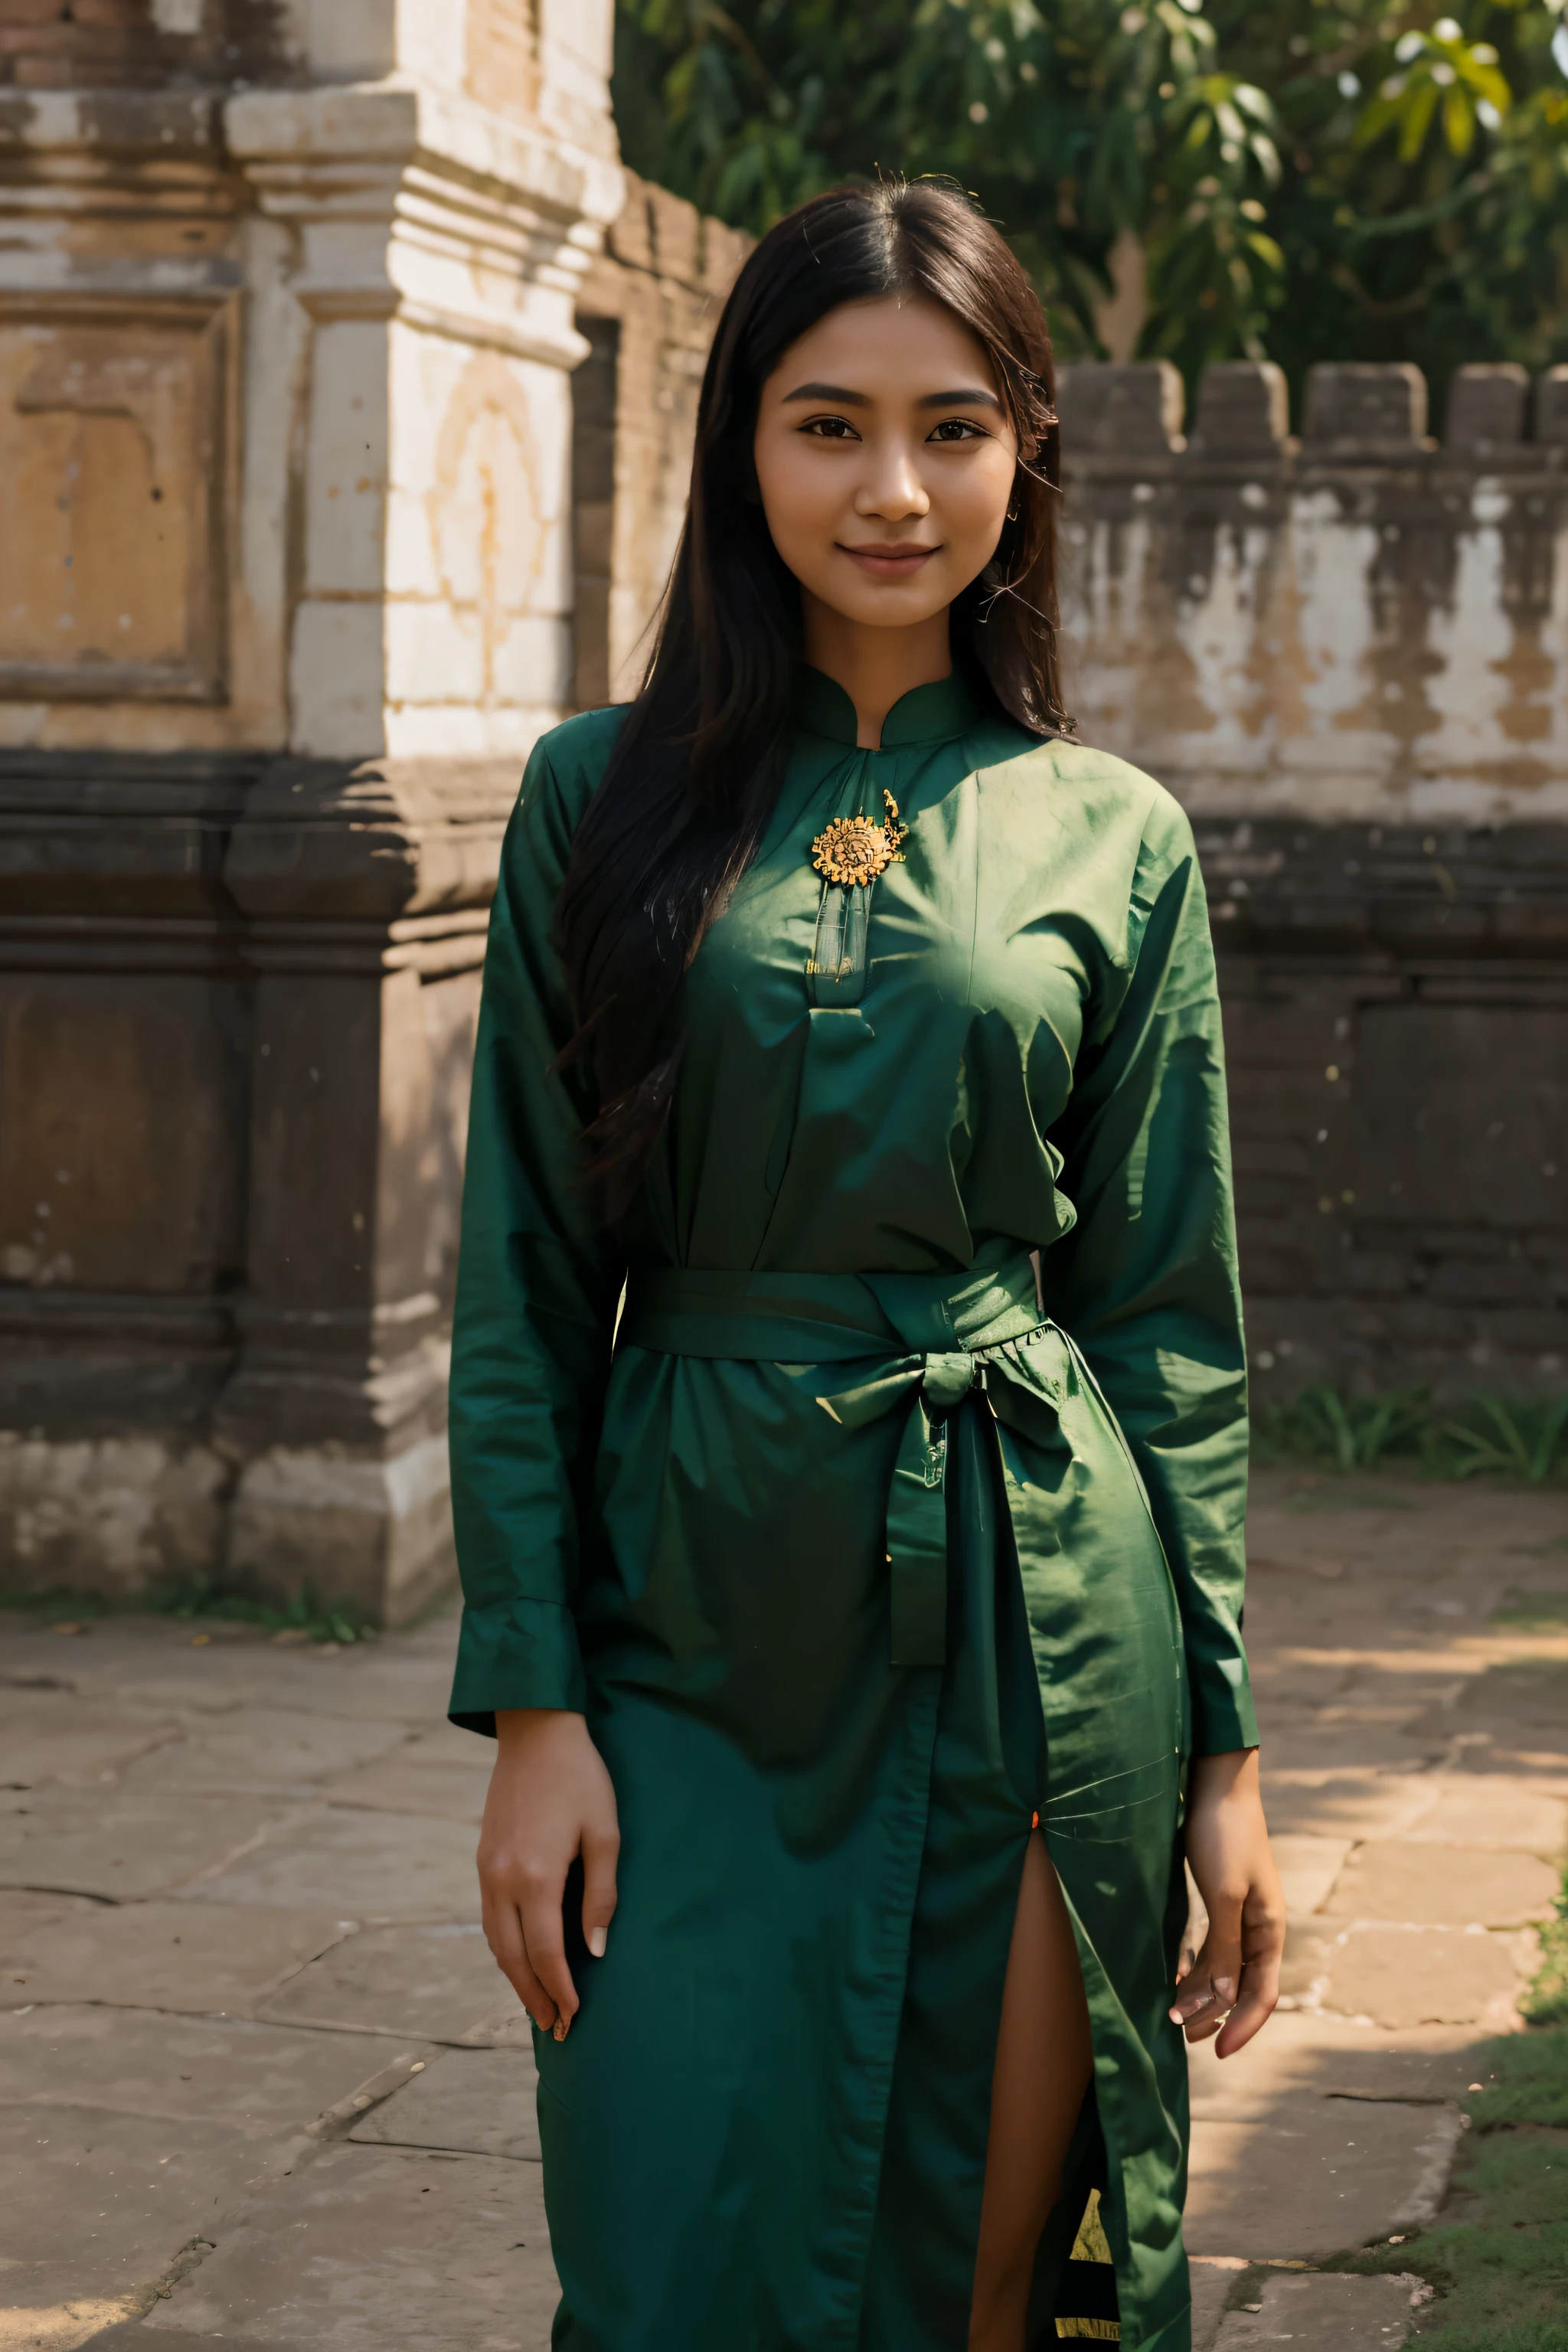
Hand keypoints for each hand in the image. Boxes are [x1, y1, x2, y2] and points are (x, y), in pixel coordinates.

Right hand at [476, 1708, 619, 2040]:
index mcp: (535, 1875)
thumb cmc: (580, 1778)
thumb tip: (594, 1951)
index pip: (544, 1952)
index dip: (560, 1988)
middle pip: (512, 1957)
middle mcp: (501, 1879)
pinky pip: (489, 1918)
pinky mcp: (482, 1859)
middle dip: (533, 1996)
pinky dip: (504, 1947)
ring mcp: (486, 1870)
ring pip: (495, 1941)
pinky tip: (521, 1958)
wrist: (535, 1732)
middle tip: (555, 2029)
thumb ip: (601, 1895)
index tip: (574, 2017)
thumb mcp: (605, 1833)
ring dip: (515, 1977)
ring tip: (538, 2005)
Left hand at [1171, 1748, 1283, 2058]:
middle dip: (1215, 2014)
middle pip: (1241, 1986)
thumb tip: (1222, 1997)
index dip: (1242, 2026)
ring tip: (1176, 2016)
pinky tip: (1177, 1975)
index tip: (1216, 2053)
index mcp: (1269, 1930)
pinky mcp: (1219, 1899)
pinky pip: (1212, 1945)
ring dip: (1203, 1993)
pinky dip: (1196, 1965)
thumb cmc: (1224, 1837)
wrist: (1215, 1786)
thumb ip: (1224, 1948)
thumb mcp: (1225, 1895)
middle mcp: (1258, 1927)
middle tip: (1182, 2036)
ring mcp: (1239, 1914)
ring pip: (1224, 1968)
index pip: (1261, 1994)